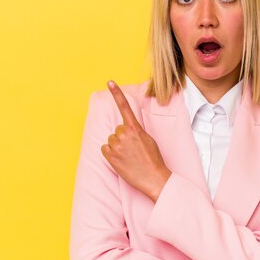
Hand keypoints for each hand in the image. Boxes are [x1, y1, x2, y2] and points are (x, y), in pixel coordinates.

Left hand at [101, 80, 171, 202]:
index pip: (124, 107)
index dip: (116, 93)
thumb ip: (135, 132)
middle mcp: (124, 134)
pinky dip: (110, 154)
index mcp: (135, 128)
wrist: (153, 178)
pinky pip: (105, 149)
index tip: (109, 82)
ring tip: (129, 156)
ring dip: (117, 146)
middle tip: (133, 149)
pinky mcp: (110, 156)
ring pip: (111, 139)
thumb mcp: (148, 139)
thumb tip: (124, 130)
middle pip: (117, 129)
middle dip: (122, 138)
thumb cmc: (153, 159)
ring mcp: (116, 145)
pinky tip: (121, 160)